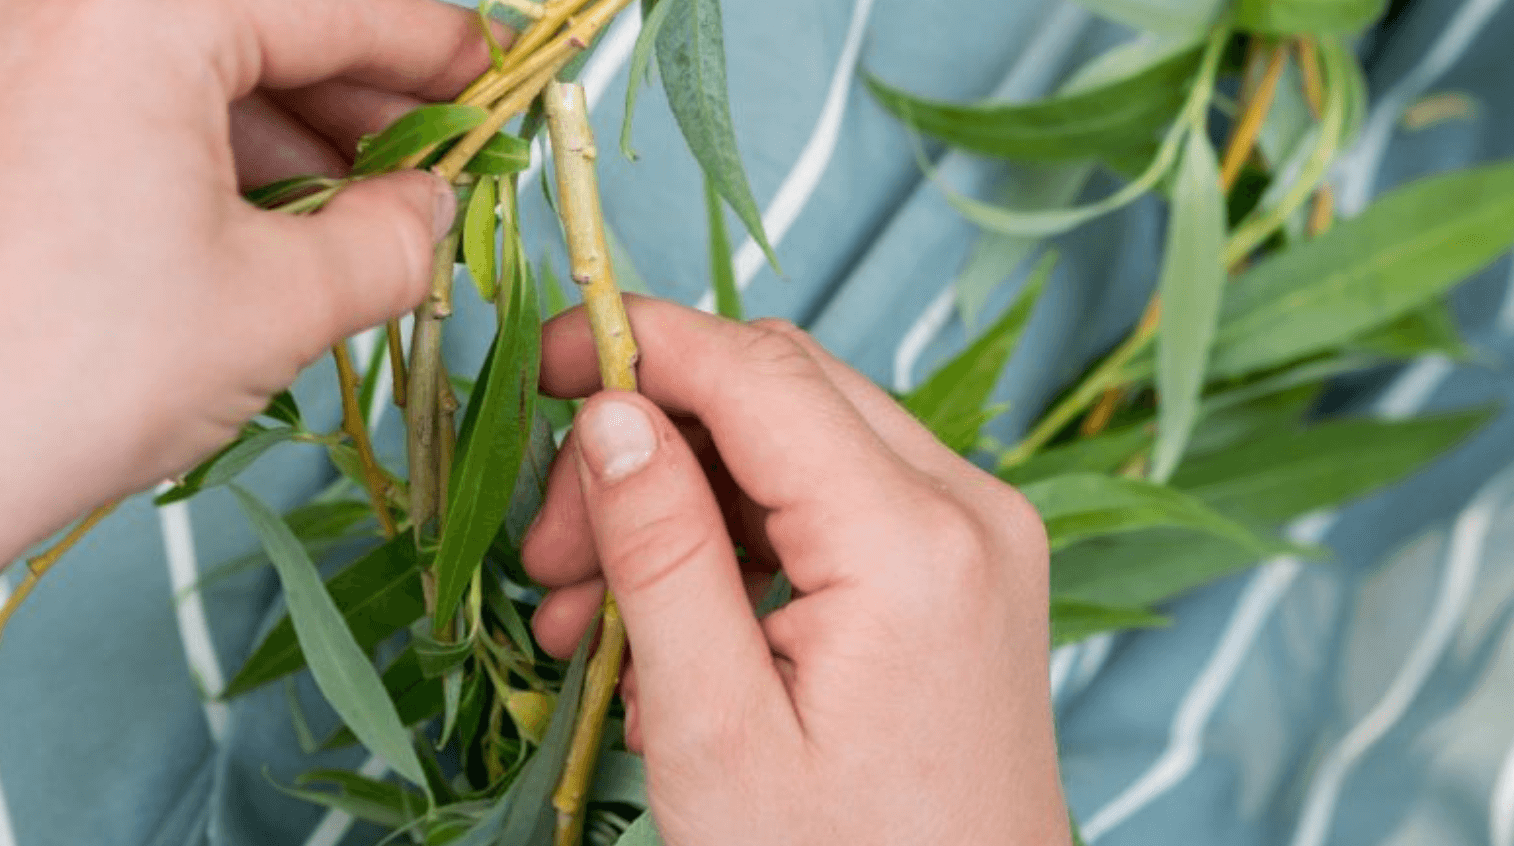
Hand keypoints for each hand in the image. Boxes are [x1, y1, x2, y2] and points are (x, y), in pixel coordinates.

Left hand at [0, 0, 493, 529]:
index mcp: (139, 10)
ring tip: (349, 220)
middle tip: (432, 170)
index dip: (433, 49)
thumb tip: (433, 210)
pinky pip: (107, 94)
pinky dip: (193, 145)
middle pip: (251, 23)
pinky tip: (248, 225)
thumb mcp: (282, 304)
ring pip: (178, 62)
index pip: (332, 6)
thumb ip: (393, 238)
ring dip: (280, 129)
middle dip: (356, 98)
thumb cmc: (77, 376)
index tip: (492, 86)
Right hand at [524, 298, 1071, 844]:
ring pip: (797, 442)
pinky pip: (835, 503)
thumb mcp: (717, 732)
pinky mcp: (965, 572)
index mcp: (910, 542)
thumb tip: (611, 413)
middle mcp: (966, 510)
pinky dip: (741, 539)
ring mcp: (977, 538)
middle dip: (645, 442)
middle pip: (775, 390)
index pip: (754, 371)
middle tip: (551, 553)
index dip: (634, 342)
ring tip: (589, 616)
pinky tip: (667, 625)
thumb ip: (662, 556)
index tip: (537, 363)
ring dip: (682, 498)